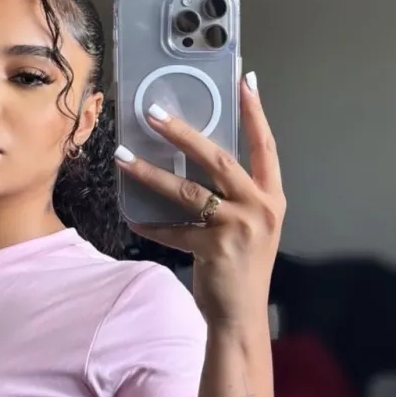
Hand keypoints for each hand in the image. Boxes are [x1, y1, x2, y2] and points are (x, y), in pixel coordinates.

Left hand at [115, 72, 285, 325]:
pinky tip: (135, 220)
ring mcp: (239, 228)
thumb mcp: (251, 228)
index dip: (255, 113)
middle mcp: (260, 207)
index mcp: (271, 198)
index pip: (265, 147)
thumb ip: (235, 198)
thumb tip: (198, 166)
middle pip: (219, 159)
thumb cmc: (243, 270)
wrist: (242, 316)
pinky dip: (153, 226)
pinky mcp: (215, 249)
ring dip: (152, 174)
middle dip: (185, 133)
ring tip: (123, 158)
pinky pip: (174, 231)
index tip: (245, 81)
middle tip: (155, 113)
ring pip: (189, 191)